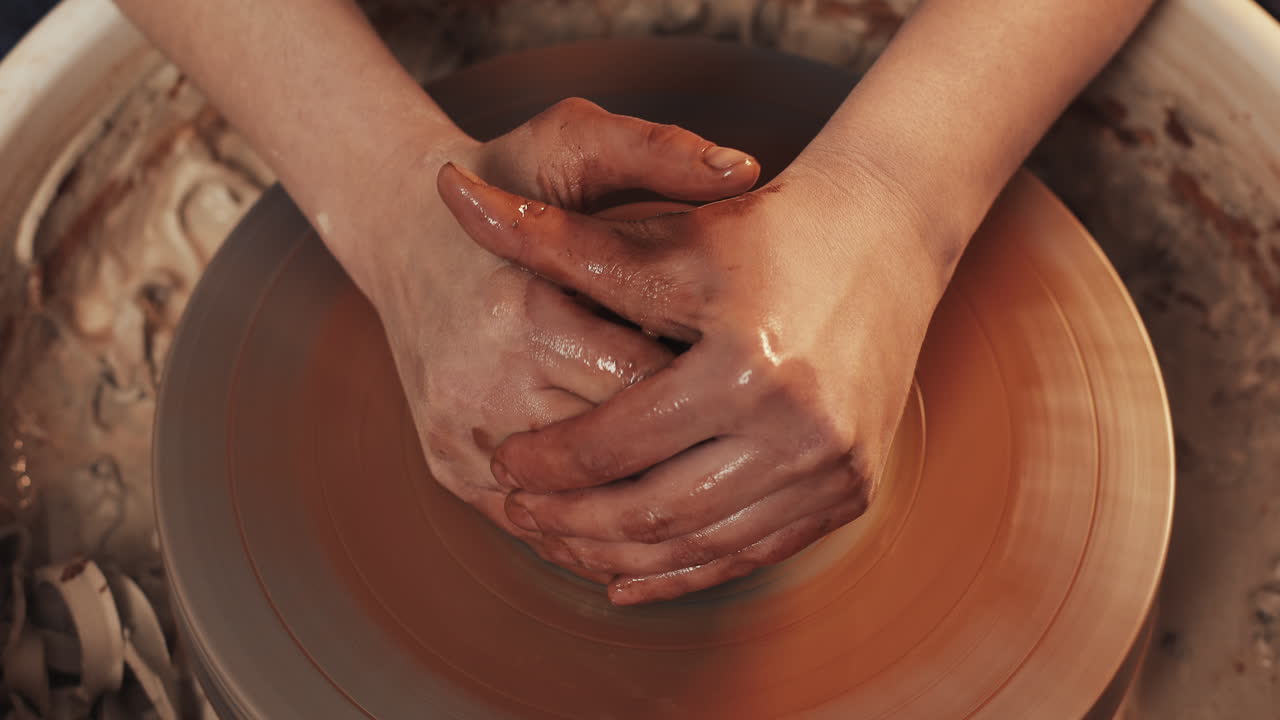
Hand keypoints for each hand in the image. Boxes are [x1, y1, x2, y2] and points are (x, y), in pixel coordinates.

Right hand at [331, 98, 760, 576]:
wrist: (403, 235)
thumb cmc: (506, 183)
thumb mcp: (570, 143)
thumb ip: (653, 150)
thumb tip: (745, 169)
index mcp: (523, 313)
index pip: (648, 381)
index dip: (715, 386)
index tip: (765, 380)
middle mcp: (485, 387)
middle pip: (621, 453)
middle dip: (693, 451)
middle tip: (755, 442)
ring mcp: (462, 438)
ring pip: (580, 506)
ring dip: (652, 505)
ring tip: (722, 487)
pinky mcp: (449, 469)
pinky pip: (537, 523)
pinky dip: (595, 527)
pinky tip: (654, 515)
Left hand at [439, 155, 942, 602]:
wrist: (887, 235)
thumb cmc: (764, 231)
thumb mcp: (663, 239)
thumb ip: (555, 240)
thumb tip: (449, 195)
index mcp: (747, 366)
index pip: (618, 441)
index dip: (549, 461)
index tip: (504, 463)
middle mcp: (802, 429)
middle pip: (655, 510)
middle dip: (572, 523)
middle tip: (519, 514)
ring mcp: (837, 467)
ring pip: (702, 546)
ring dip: (621, 557)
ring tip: (562, 545)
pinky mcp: (856, 488)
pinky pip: (755, 553)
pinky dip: (687, 571)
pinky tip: (631, 577)